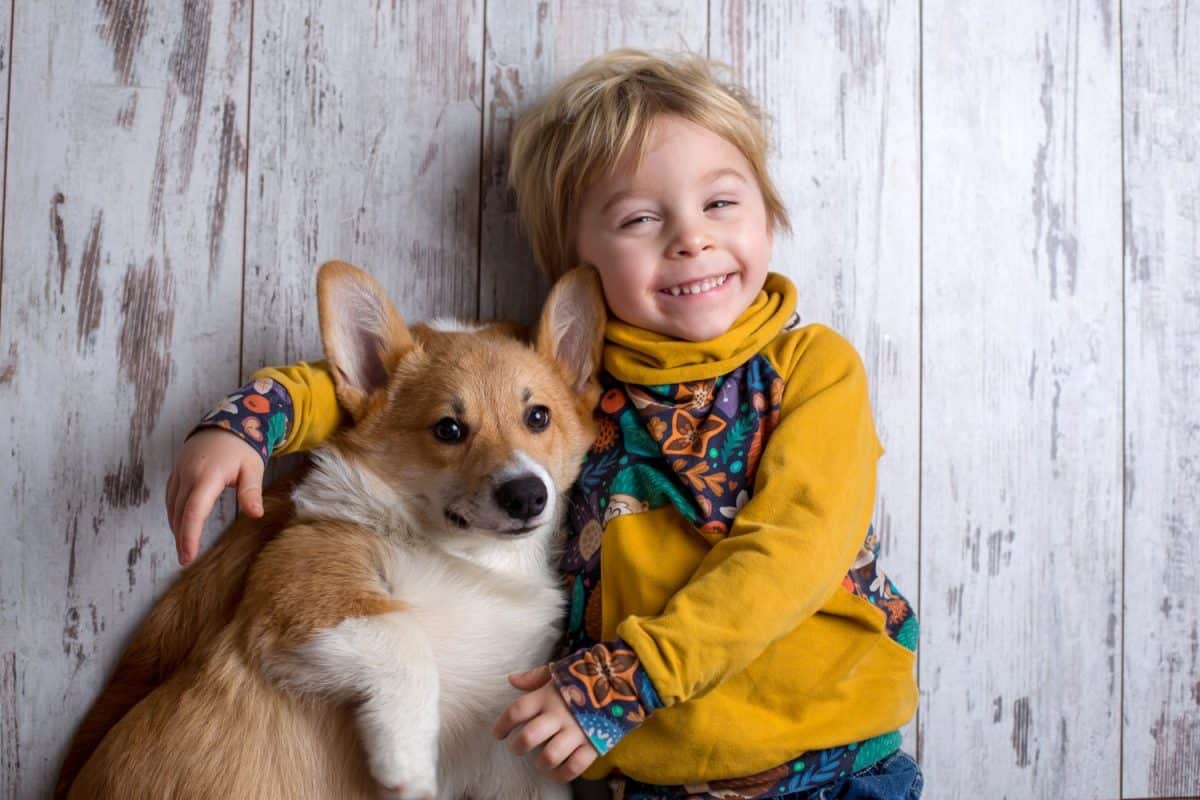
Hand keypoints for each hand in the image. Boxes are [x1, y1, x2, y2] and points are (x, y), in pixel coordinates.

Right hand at [165, 428, 263, 564]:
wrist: (224, 423)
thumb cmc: (242, 448)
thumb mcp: (252, 468)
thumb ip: (251, 491)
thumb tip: (256, 514)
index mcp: (208, 475)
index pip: (194, 510)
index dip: (189, 535)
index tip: (187, 555)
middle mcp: (188, 474)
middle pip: (180, 512)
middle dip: (181, 537)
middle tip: (185, 559)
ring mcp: (179, 472)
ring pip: (172, 506)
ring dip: (176, 526)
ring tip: (183, 547)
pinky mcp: (176, 472)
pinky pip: (170, 497)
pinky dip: (174, 513)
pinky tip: (180, 525)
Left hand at [493, 665, 598, 782]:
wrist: (621, 682)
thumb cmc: (584, 677)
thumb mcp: (558, 671)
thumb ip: (534, 677)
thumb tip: (512, 680)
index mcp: (548, 696)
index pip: (517, 711)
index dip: (502, 724)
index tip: (498, 733)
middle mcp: (559, 715)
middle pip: (529, 737)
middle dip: (518, 746)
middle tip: (517, 747)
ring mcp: (576, 731)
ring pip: (549, 756)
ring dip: (540, 762)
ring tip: (539, 760)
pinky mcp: (593, 744)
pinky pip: (574, 767)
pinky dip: (563, 774)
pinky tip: (556, 772)